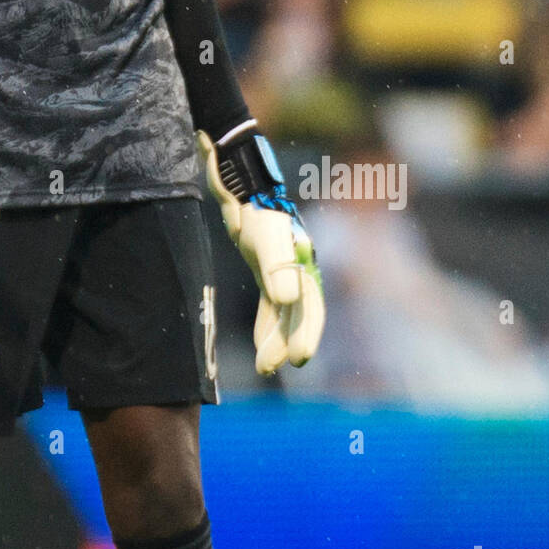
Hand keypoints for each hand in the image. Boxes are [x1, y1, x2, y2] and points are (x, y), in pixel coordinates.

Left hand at [197, 128, 324, 374]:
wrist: (239, 181)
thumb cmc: (255, 208)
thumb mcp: (266, 239)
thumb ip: (277, 268)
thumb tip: (288, 301)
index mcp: (304, 262)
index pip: (310, 305)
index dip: (306, 332)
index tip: (298, 360)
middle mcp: (297, 266)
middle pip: (298, 312)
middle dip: (289, 340)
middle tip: (275, 367)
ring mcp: (281, 267)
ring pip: (283, 312)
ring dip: (276, 338)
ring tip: (265, 367)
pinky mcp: (265, 265)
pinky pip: (270, 303)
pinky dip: (266, 324)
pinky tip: (261, 346)